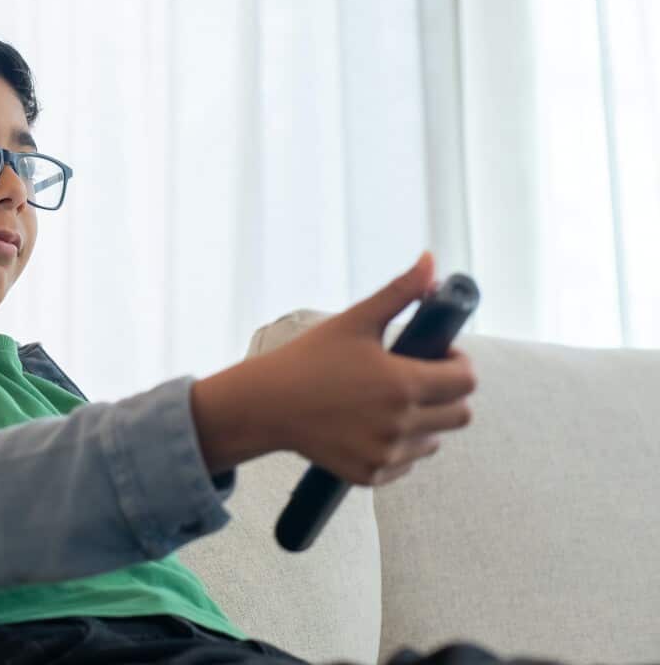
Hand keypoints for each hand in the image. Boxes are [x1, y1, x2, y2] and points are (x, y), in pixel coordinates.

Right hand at [250, 251, 477, 485]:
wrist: (266, 405)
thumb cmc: (309, 359)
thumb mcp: (356, 321)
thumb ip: (400, 292)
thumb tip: (431, 260)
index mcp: (403, 384)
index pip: (467, 381)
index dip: (459, 364)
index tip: (440, 356)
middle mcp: (400, 424)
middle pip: (460, 415)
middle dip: (448, 394)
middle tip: (417, 379)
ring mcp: (385, 454)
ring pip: (434, 440)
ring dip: (424, 421)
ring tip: (390, 403)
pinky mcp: (370, 474)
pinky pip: (406, 462)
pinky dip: (398, 446)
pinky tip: (371, 426)